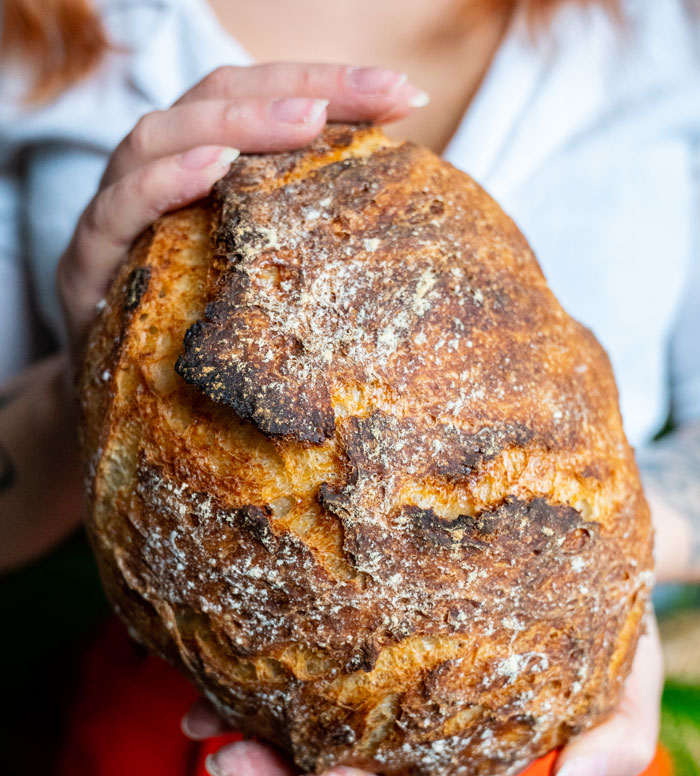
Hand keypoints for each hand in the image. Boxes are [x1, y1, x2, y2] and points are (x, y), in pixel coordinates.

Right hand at [57, 62, 428, 356]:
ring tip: (305, 120)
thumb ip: (301, 234)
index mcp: (200, 165)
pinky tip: (212, 170)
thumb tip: (400, 225)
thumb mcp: (255, 275)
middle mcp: (155, 170)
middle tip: (373, 93)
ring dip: (235, 124)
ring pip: (159, 137)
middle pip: (215, 99)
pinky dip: (162, 183)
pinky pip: (118, 210)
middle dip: (297, 88)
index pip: (259, 100)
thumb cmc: (195, 327)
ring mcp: (117, 209)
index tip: (403, 94)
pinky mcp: (86, 260)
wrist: (118, 395)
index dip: (328, 85)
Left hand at [182, 611, 662, 775]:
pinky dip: (266, 662)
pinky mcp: (372, 630)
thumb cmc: (611, 616)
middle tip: (218, 751)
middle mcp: (424, 728)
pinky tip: (226, 646)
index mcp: (479, 756)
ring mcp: (392, 681)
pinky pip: (314, 657)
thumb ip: (617, 741)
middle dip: (277, 772)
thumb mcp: (634, 679)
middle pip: (343, 773)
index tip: (315, 775)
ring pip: (312, 721)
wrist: (586, 547)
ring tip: (192, 711)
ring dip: (250, 723)